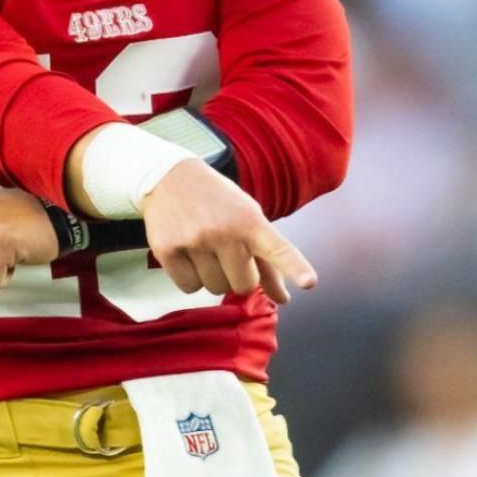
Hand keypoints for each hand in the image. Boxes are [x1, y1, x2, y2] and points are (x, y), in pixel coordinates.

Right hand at [140, 158, 316, 304]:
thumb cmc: (217, 202)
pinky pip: (189, 288)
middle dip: (238, 276)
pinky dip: (190, 278)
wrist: (167, 177)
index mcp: (250, 221)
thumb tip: (283, 299)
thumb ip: (267, 260)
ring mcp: (195, 241)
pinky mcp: (168, 250)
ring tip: (204, 247)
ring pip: (215, 289)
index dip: (295, 267)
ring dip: (213, 276)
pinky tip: (187, 253)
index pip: (278, 248)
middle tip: (226, 252)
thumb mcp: (247, 219)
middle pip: (244, 285)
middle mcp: (224, 231)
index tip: (309, 282)